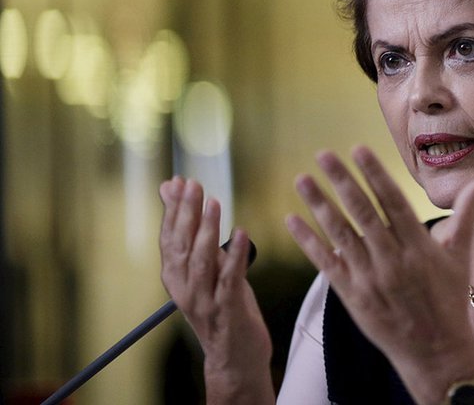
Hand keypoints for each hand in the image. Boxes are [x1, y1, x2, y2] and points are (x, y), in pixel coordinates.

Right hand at [158, 178, 272, 400]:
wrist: (235, 356)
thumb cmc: (223, 305)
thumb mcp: (208, 269)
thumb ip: (195, 235)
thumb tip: (176, 195)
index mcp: (175, 278)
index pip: (169, 238)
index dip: (173, 210)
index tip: (179, 182)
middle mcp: (184, 289)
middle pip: (181, 246)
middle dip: (186, 213)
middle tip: (193, 184)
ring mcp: (204, 302)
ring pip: (201, 262)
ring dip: (207, 230)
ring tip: (214, 202)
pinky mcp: (228, 310)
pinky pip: (230, 279)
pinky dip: (233, 255)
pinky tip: (241, 233)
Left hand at [286, 146, 473, 402]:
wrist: (435, 350)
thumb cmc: (450, 299)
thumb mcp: (461, 255)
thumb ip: (467, 212)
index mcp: (419, 247)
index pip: (393, 202)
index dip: (375, 175)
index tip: (358, 149)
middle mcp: (393, 260)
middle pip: (363, 213)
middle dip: (342, 181)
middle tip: (324, 154)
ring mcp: (370, 279)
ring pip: (340, 235)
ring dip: (320, 205)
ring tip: (302, 179)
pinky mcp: (352, 296)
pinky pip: (327, 264)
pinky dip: (309, 242)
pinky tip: (293, 221)